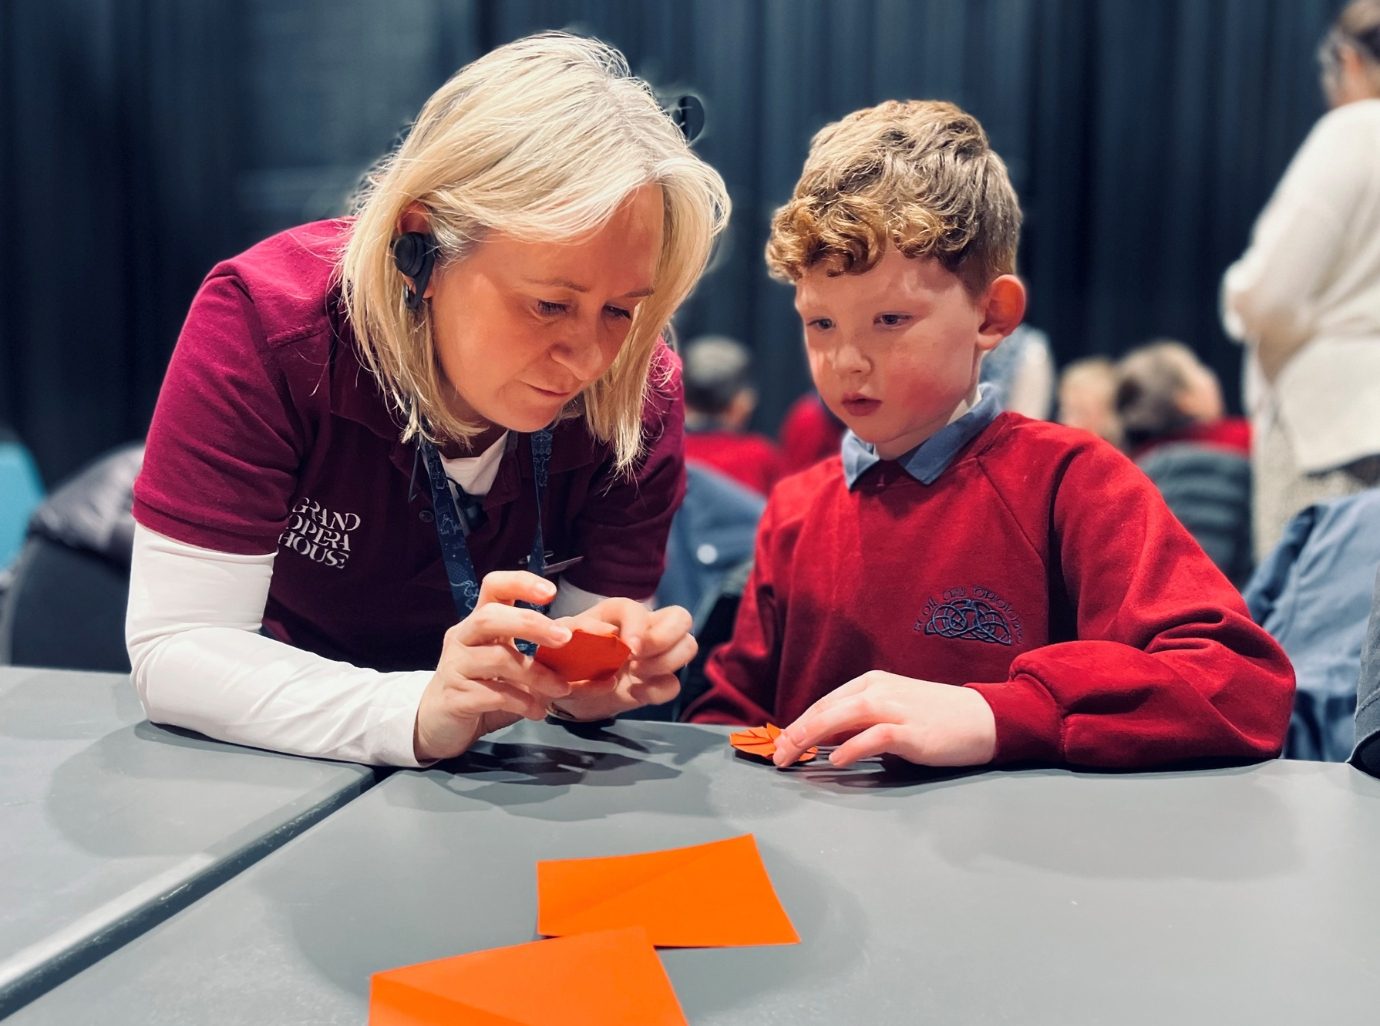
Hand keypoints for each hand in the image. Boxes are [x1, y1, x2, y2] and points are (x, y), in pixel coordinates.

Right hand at [413, 571, 575, 761]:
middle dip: (531, 624)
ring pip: (496, 659)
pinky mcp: (454, 697)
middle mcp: (463, 638)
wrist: (441, 724)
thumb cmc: (483, 687)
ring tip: (560, 689)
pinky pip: (492, 694)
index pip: (493, 586)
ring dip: (535, 674)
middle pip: (490, 617)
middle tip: (564, 638)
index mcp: (480, 623)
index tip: (550, 593)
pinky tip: (537, 710)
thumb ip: (542, 659)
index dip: (520, 583)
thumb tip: (589, 659)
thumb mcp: (513, 669)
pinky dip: (521, 702)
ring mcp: (455, 667)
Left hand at [543, 599, 696, 720]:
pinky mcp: (658, 680)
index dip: (638, 626)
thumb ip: (569, 633)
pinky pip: (675, 683)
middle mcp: (643, 628)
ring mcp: (655, 654)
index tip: (630, 649)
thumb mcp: (557, 644)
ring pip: (688, 645)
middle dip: (666, 639)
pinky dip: (658, 691)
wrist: (565, 692)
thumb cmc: (563, 658)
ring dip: (665, 663)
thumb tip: (596, 632)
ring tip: (636, 675)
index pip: (636, 608)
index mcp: (616, 614)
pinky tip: (636, 692)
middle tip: (638, 659)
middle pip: (681, 618)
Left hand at [771, 671, 997, 768]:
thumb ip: (859, 723)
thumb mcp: (891, 711)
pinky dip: (852, 748)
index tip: (780, 744)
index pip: (824, 703)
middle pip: (827, 709)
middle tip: (777, 755)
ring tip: (793, 756)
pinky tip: (835, 760)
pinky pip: (875, 736)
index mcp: (872, 683)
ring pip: (843, 717)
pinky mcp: (913, 731)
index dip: (798, 724)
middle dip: (796, 733)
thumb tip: (822, 741)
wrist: (984, 718)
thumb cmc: (935, 718)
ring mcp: (897, 708)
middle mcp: (880, 690)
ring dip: (812, 737)